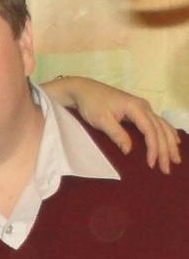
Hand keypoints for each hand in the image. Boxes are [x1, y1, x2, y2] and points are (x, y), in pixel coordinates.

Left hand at [41, 76, 181, 173]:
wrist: (83, 89)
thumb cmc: (91, 104)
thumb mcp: (102, 120)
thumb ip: (117, 135)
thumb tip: (129, 151)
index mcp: (136, 107)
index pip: (150, 131)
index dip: (153, 149)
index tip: (151, 164)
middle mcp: (143, 106)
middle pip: (159, 130)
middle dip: (165, 150)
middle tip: (167, 169)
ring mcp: (142, 106)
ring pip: (161, 126)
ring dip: (170, 142)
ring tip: (175, 158)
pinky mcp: (138, 109)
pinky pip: (157, 122)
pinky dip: (167, 132)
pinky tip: (174, 140)